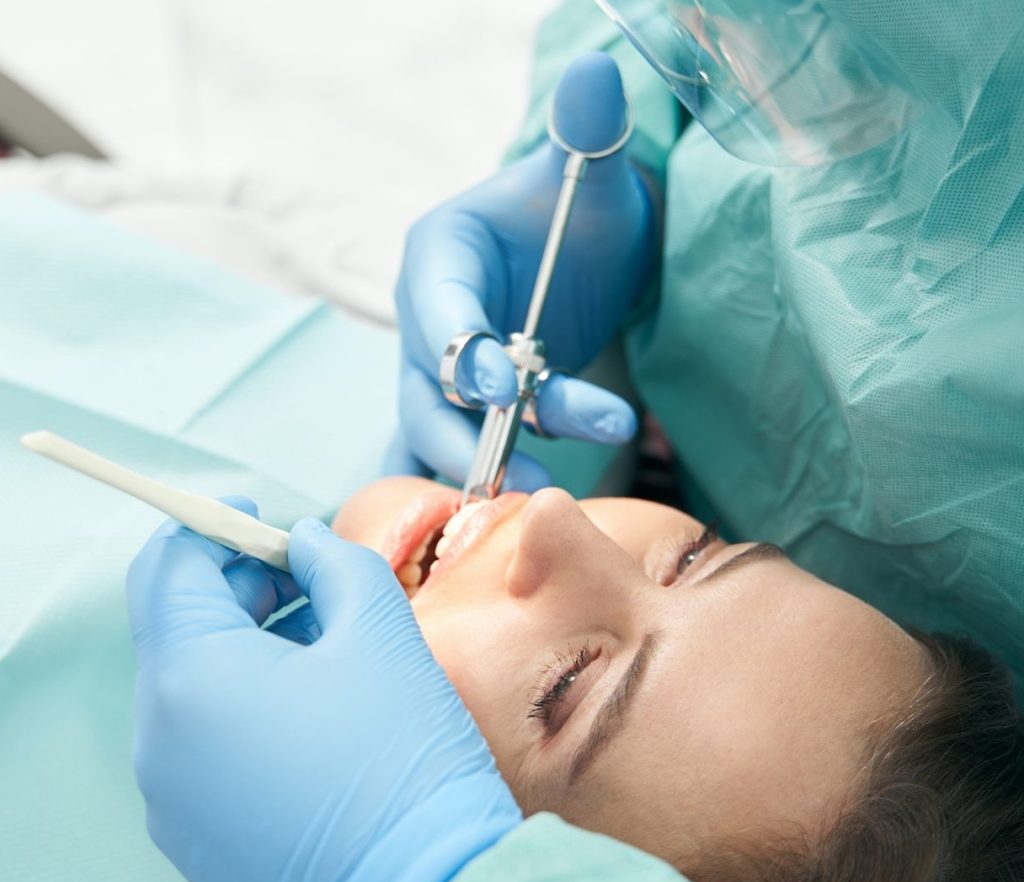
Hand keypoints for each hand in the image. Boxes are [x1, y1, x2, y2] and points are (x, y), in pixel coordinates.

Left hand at [127, 499, 520, 881]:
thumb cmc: (402, 764)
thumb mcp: (381, 633)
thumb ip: (337, 564)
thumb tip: (308, 543)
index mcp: (191, 680)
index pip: (170, 569)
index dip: (211, 526)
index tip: (254, 512)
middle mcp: (161, 742)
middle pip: (180, 628)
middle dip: (239, 587)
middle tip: (307, 576)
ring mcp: (174, 800)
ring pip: (195, 689)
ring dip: (249, 647)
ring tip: (327, 644)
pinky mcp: (200, 840)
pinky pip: (206, 747)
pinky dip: (247, 706)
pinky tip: (316, 709)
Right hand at [394, 52, 656, 490]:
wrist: (580, 259)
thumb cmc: (582, 214)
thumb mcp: (591, 171)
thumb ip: (587, 129)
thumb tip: (596, 68)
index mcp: (438, 257)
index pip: (438, 305)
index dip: (465, 344)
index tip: (508, 383)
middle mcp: (423, 323)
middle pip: (427, 389)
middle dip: (474, 434)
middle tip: (531, 473)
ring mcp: (436, 377)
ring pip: (434, 435)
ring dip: (474, 475)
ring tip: (533, 504)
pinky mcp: (458, 415)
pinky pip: (444, 461)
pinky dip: (462, 494)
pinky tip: (489, 537)